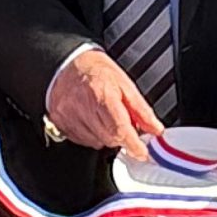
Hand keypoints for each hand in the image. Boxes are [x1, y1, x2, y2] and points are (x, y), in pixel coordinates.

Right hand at [44, 47, 163, 163]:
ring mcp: (69, 117)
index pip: (120, 129)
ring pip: (96, 142)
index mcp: (102, 94)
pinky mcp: (60, 123)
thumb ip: (141, 110)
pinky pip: (82, 141)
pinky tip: (92, 120)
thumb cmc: (96, 71)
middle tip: (123, 123)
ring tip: (105, 117)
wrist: (67, 64)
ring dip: (106, 136)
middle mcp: (83, 107)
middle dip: (121, 136)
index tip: (142, 151)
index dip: (133, 144)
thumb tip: (155, 129)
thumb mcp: (125, 84)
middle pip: (109, 138)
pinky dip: (92, 135)